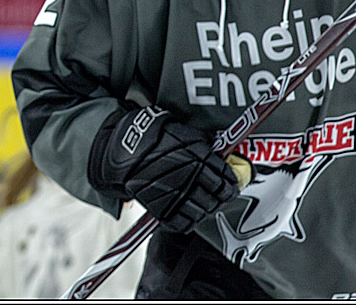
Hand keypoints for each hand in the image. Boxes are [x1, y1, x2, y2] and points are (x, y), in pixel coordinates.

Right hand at [89, 106, 239, 232]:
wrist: (124, 147)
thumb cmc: (155, 136)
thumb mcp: (185, 132)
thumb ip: (205, 143)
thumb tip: (223, 152)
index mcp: (200, 158)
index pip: (226, 178)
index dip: (231, 183)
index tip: (231, 184)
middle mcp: (191, 177)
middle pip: (218, 197)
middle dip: (222, 197)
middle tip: (221, 196)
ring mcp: (176, 194)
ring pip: (203, 211)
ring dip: (206, 209)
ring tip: (204, 204)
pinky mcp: (161, 208)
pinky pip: (182, 224)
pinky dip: (187, 222)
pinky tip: (188, 214)